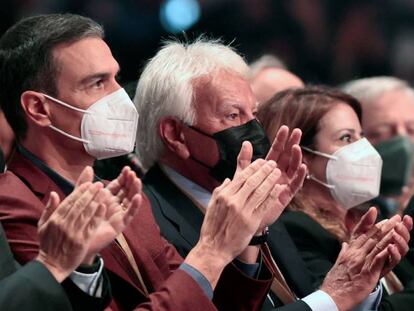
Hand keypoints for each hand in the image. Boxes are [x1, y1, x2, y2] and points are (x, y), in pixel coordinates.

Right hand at [35, 182, 105, 281]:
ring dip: (96, 200)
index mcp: (55, 219)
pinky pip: (92, 226)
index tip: (88, 183)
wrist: (52, 266)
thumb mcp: (43, 226)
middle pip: (79, 205)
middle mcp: (65, 224)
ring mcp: (74, 233)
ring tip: (103, 191)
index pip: (69, 201)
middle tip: (99, 184)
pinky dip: (98, 215)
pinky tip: (103, 206)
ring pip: (87, 213)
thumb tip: (54, 193)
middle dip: (90, 193)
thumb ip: (49, 209)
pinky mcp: (83, 241)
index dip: (80, 191)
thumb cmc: (48, 244)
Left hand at [75, 166, 141, 257]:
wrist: (72, 239)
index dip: (123, 177)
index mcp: (106, 198)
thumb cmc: (76, 219)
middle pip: (126, 191)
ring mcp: (118, 214)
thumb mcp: (80, 197)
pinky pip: (129, 215)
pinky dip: (134, 206)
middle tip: (132, 172)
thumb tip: (89, 167)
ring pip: (130, 200)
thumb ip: (84, 183)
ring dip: (135, 190)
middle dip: (130, 181)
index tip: (126, 168)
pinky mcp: (119, 225)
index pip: (118, 185)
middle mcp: (114, 205)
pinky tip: (137, 197)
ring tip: (136, 180)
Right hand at [185, 158, 280, 287]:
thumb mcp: (211, 205)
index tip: (261, 161)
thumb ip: (220, 191)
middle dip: (264, 170)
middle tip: (272, 163)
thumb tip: (227, 180)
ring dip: (270, 180)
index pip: (241, 177)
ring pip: (260, 191)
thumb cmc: (212, 228)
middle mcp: (234, 201)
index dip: (253, 168)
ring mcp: (243, 211)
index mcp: (224, 195)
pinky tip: (278, 188)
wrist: (214, 249)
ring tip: (277, 172)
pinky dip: (272, 196)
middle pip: (252, 181)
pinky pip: (264, 206)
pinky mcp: (251, 222)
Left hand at [235, 128, 306, 229]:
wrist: (243, 216)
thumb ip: (244, 160)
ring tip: (297, 148)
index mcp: (267, 168)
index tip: (285, 128)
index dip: (281, 140)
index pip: (276, 151)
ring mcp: (283, 184)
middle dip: (292, 144)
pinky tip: (303, 166)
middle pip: (287, 156)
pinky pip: (295, 184)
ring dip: (296, 158)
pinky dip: (300, 176)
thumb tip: (246, 142)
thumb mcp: (242, 175)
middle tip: (297, 132)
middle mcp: (277, 174)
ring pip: (293, 168)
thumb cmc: (243, 195)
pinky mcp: (285, 195)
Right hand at [321, 208, 410, 310]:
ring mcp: (361, 262)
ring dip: (388, 235)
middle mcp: (354, 253)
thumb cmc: (335, 281)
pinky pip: (378, 260)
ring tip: (397, 226)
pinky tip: (392, 245)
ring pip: (376, 245)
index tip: (377, 213)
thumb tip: (345, 244)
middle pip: (371, 237)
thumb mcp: (338, 263)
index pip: (360, 233)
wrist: (332, 294)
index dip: (370, 223)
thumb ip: (343, 252)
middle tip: (395, 217)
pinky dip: (385, 252)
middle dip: (385, 226)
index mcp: (349, 251)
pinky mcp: (367, 273)